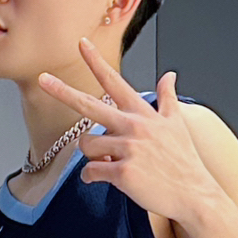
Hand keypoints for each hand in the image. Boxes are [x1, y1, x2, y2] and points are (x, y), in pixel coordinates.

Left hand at [34, 42, 228, 228]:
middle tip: (42, 79)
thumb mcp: (178, 123)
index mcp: (143, 114)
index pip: (115, 82)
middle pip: (89, 105)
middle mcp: (133, 126)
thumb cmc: (185, 161)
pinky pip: (91, 171)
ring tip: (108, 161)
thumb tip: (169, 75)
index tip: (81, 44)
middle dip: (62, 91)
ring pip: (87, 145)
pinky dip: (91, 176)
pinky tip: (102, 178)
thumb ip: (168, 97)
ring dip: (91, 155)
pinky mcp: (123, 171)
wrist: (195, 194)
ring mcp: (128, 148)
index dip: (96, 62)